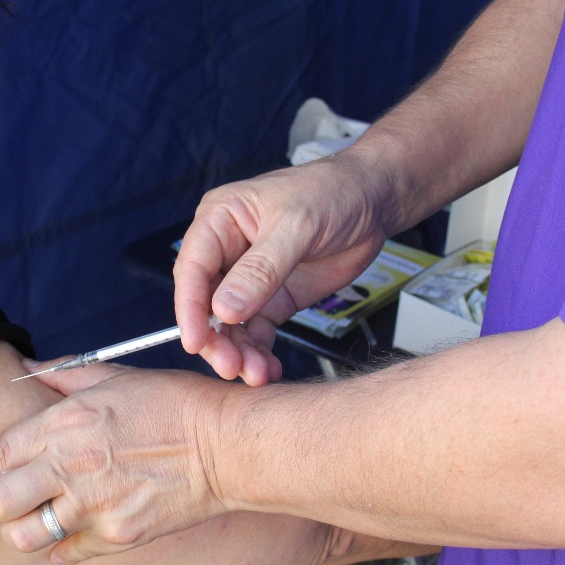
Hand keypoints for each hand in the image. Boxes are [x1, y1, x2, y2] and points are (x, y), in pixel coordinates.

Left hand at [0, 360, 230, 564]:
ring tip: (39, 519)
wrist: (229, 446)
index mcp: (66, 422)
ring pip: (26, 536)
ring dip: (25, 530)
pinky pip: (67, 555)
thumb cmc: (176, 403)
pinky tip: (72, 536)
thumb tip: (25, 369)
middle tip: (9, 500)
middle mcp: (72, 465)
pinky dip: (63, 550)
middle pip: (0, 502)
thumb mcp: (117, 377)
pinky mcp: (118, 535)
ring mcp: (95, 505)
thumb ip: (64, 378)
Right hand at [174, 153, 394, 384]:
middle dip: (217, 338)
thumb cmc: (331, 191)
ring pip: (231, 324)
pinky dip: (260, 352)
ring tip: (256, 373)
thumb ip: (260, 270)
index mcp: (220, 220)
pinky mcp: (274, 298)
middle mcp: (228, 251)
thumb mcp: (296, 226)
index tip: (195, 341)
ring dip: (240, 351)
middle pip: (206, 304)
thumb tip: (224, 309)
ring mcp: (251, 279)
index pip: (193, 269)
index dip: (190, 308)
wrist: (374, 200)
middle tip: (231, 365)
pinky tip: (268, 368)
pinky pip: (258, 331)